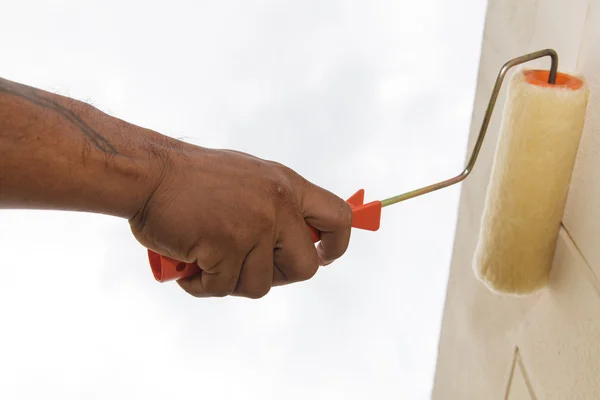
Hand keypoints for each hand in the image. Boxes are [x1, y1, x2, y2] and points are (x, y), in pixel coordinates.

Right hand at [129, 143, 351, 298]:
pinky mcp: (227, 246)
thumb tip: (297, 240)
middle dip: (277, 276)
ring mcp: (254, 226)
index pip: (338, 217)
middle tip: (246, 267)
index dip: (336, 245)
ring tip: (206, 260)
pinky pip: (222, 288)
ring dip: (230, 281)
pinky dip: (202, 286)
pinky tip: (188, 266)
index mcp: (287, 186)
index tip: (322, 257)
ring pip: (259, 285)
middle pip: (305, 268)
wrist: (149, 173)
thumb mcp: (250, 179)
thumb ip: (277, 206)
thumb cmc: (192, 179)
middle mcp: (278, 205)